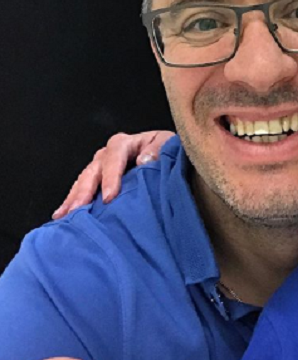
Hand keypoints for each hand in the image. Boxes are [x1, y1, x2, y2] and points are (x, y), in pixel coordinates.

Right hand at [52, 130, 174, 218]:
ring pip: (84, 180)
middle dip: (84, 190)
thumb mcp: (170, 146)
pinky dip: (73, 202)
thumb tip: (144, 159)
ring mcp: (103, 168)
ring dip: (74, 197)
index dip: (111, 176)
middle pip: (94, 169)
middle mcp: (111, 154)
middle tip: (78, 209)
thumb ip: (159, 150)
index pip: (115, 155)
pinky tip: (63, 216)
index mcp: (128, 143)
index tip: (109, 196)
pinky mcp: (101, 182)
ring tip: (64, 215)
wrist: (171, 161)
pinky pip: (84, 190)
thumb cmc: (170, 153)